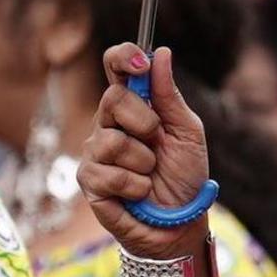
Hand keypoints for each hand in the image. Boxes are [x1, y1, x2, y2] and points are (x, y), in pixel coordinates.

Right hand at [75, 43, 211, 258]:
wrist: (180, 223)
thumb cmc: (185, 177)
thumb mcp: (187, 133)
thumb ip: (170, 96)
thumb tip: (159, 53)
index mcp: (134, 106)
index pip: (115, 68)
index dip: (122, 57)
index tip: (139, 63)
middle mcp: (110, 124)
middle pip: (111, 99)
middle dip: (143, 122)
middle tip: (157, 141)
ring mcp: (96, 151)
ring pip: (111, 140)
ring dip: (143, 162)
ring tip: (150, 175)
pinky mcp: (89, 180)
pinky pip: (109, 173)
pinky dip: (135, 185)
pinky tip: (139, 193)